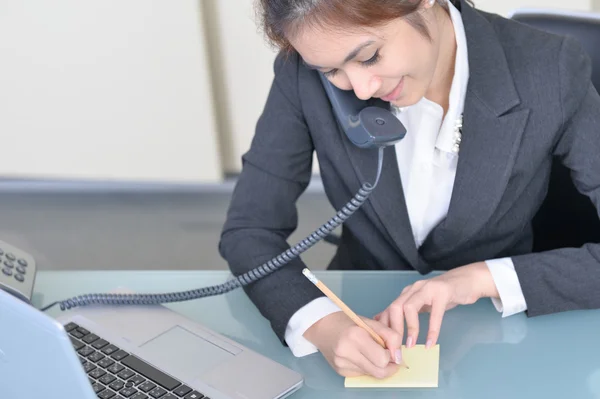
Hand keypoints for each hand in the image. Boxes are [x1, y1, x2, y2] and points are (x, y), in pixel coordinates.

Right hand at [303, 311, 403, 378]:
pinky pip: (362, 374)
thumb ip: (388, 335)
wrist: (321, 326)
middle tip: (389, 357)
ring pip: (372, 374)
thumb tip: (399, 356)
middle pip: (379, 372)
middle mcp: (346, 352)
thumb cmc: (347, 321)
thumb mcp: (370, 322)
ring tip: (371, 352)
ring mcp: (342, 364)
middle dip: (389, 366)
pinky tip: (360, 356)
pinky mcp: (340, 371)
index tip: (392, 350)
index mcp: (355, 336)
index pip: (383, 358)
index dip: (392, 356)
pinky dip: (367, 367)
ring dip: (377, 366)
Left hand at [375, 262, 498, 348]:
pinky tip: (430, 343)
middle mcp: (414, 289)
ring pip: (410, 307)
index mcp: (407, 293)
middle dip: (393, 330)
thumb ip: (406, 311)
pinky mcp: (443, 293)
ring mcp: (427, 289)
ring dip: (409, 328)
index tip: (386, 346)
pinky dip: (432, 330)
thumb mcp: (422, 303)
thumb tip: (386, 322)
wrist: (468, 281)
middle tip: (396, 349)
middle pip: (395, 307)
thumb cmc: (444, 295)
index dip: (385, 328)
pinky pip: (435, 313)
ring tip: (411, 345)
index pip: (389, 309)